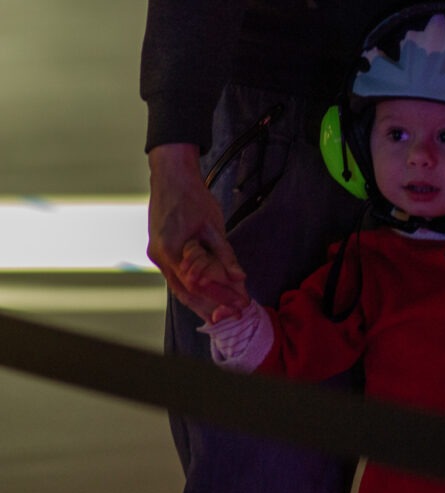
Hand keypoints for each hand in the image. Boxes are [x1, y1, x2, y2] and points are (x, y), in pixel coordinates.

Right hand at [147, 144, 247, 312]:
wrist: (171, 176)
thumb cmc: (192, 197)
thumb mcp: (213, 226)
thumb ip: (225, 255)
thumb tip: (238, 278)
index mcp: (171, 249)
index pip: (197, 285)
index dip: (219, 298)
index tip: (239, 305)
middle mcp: (160, 256)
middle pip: (185, 292)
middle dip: (210, 306)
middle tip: (233, 315)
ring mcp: (157, 255)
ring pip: (179, 287)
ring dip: (200, 301)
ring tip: (222, 312)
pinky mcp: (160, 251)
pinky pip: (175, 277)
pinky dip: (192, 288)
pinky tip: (206, 296)